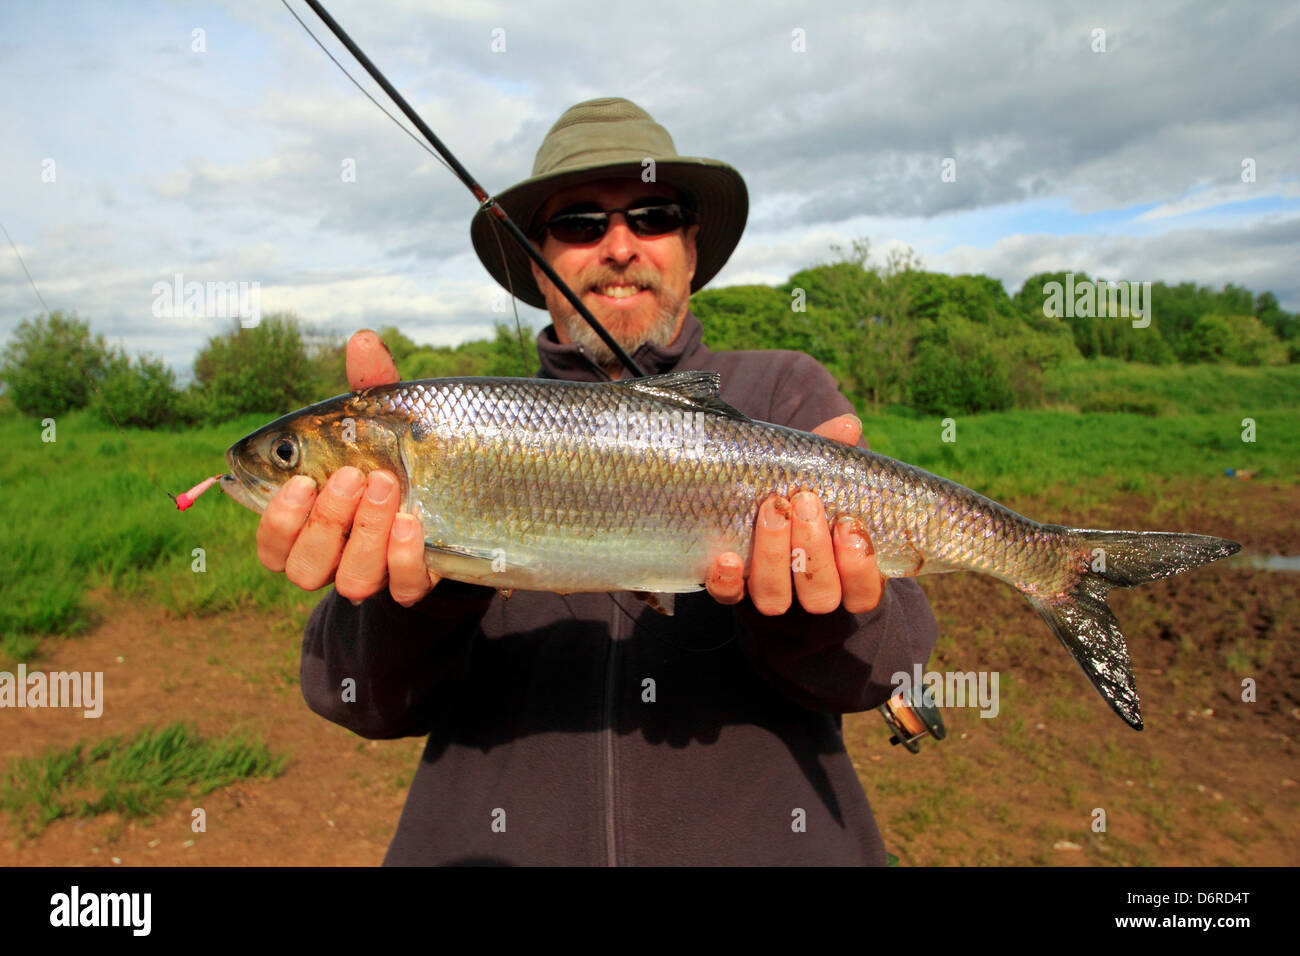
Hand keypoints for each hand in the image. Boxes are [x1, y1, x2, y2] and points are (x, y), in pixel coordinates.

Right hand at [255, 330, 440, 606]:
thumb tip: (364, 339)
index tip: (300, 480)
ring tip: (387, 486)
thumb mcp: (387, 419)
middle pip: (304, 567)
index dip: (275, 521)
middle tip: (352, 476)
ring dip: (364, 534)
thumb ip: (369, 389)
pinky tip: (413, 524)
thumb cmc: (403, 452)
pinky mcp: (417, 580)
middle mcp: (335, 554)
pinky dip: (404, 559)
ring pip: (350, 582)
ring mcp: (376, 569)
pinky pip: (403, 589)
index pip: (271, 542)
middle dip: (325, 521)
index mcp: (309, 520)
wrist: (465, 494)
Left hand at [706, 413, 884, 615]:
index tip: (849, 523)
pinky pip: (729, 597)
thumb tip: (849, 425)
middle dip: (813, 549)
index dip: (859, 567)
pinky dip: (727, 581)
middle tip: (804, 501)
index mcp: (845, 574)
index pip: (863, 592)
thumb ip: (831, 454)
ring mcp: (770, 594)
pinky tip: (728, 557)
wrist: (747, 508)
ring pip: (776, 599)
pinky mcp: (732, 590)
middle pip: (820, 595)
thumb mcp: (817, 475)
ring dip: (774, 556)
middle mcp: (810, 592)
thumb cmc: (799, 495)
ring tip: (773, 509)